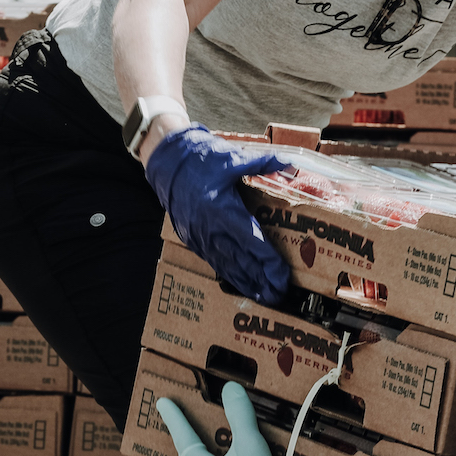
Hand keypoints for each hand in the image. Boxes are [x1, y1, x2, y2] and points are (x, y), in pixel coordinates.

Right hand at [144, 125, 292, 302]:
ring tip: (264, 297)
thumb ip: (262, 163)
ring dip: (247, 283)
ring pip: (227, 266)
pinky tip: (241, 284)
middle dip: (262, 281)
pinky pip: (214, 262)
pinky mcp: (193, 239)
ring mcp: (200, 237)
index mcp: (223, 210)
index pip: (252, 242)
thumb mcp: (232, 158)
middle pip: (242, 262)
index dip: (269, 262)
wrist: (166, 162)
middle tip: (280, 295)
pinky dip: (230, 275)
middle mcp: (211, 229)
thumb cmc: (199, 159)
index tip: (283, 276)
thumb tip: (289, 164)